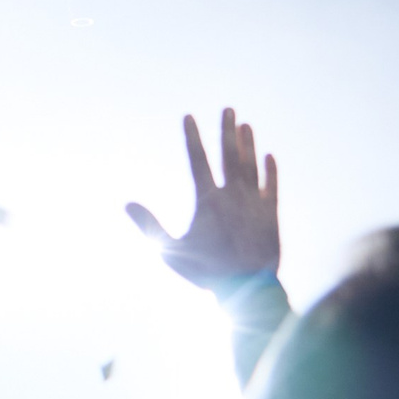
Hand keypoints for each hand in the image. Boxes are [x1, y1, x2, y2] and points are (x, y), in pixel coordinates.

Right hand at [127, 109, 279, 288]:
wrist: (248, 290)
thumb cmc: (207, 271)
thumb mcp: (172, 251)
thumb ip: (149, 225)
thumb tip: (126, 204)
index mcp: (208, 200)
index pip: (198, 160)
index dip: (192, 137)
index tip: (189, 116)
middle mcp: (233, 195)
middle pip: (229, 154)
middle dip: (226, 130)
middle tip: (228, 109)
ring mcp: (255, 203)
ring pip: (251, 166)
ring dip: (248, 144)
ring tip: (246, 125)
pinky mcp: (271, 214)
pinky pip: (272, 186)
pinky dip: (271, 170)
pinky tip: (270, 156)